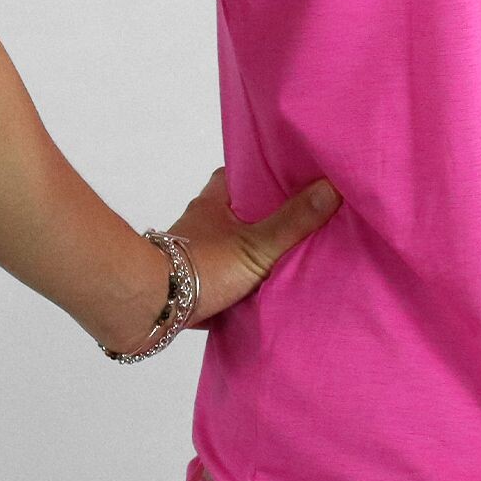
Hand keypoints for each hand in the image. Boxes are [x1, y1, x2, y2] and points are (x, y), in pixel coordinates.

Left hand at [134, 166, 342, 342]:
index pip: (245, 172)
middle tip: (302, 218)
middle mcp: (203, 220)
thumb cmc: (200, 268)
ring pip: (231, 241)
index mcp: (215, 199)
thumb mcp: (256, 245)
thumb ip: (293, 221)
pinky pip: (223, 272)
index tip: (297, 176)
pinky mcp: (191, 281)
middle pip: (241, 208)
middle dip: (266, 214)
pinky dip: (239, 277)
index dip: (270, 172)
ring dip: (251, 248)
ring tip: (288, 254)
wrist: (148, 307)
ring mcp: (195, 251)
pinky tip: (261, 288)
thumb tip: (333, 187)